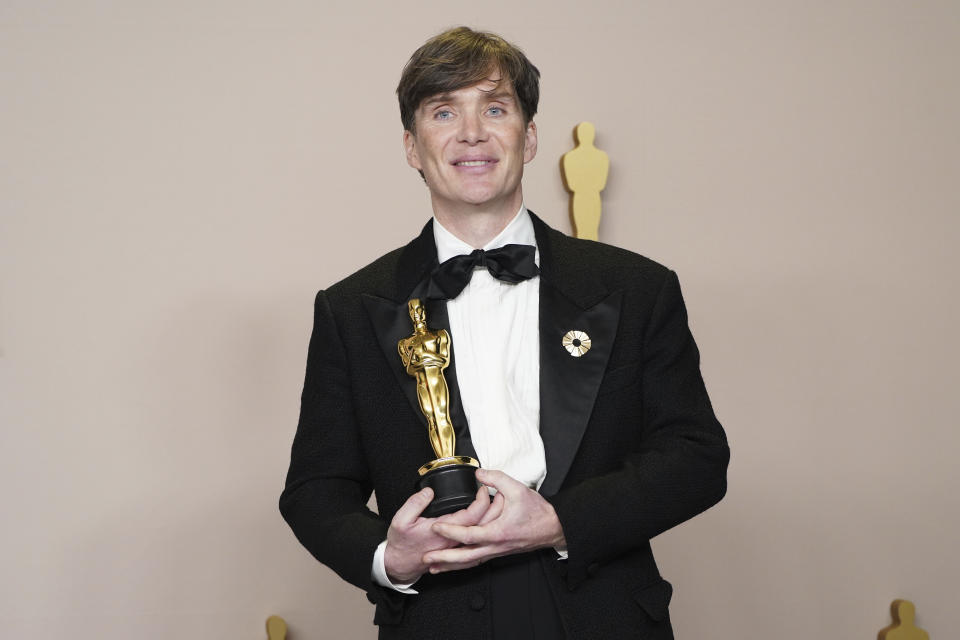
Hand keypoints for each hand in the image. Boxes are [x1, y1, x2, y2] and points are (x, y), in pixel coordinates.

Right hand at [383, 485, 490, 583]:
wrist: (400, 563)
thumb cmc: (401, 542)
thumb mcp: (401, 520)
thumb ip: (415, 504)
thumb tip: (429, 491)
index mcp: (443, 531)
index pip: (471, 516)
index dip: (480, 501)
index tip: (482, 487)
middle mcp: (454, 541)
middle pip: (483, 525)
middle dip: (494, 507)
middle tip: (496, 492)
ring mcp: (457, 546)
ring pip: (483, 533)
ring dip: (493, 518)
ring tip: (499, 503)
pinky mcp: (457, 548)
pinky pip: (478, 540)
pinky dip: (487, 529)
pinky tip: (491, 521)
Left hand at [424, 469, 566, 573]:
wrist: (553, 527)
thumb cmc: (537, 512)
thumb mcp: (517, 488)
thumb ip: (496, 478)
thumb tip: (478, 474)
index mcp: (499, 532)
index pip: (469, 534)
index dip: (451, 531)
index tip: (436, 526)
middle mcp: (496, 545)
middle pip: (466, 557)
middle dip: (445, 559)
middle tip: (426, 558)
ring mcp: (497, 551)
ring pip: (470, 562)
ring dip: (451, 565)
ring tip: (433, 567)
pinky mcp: (498, 551)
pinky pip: (477, 560)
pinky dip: (463, 564)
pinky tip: (453, 564)